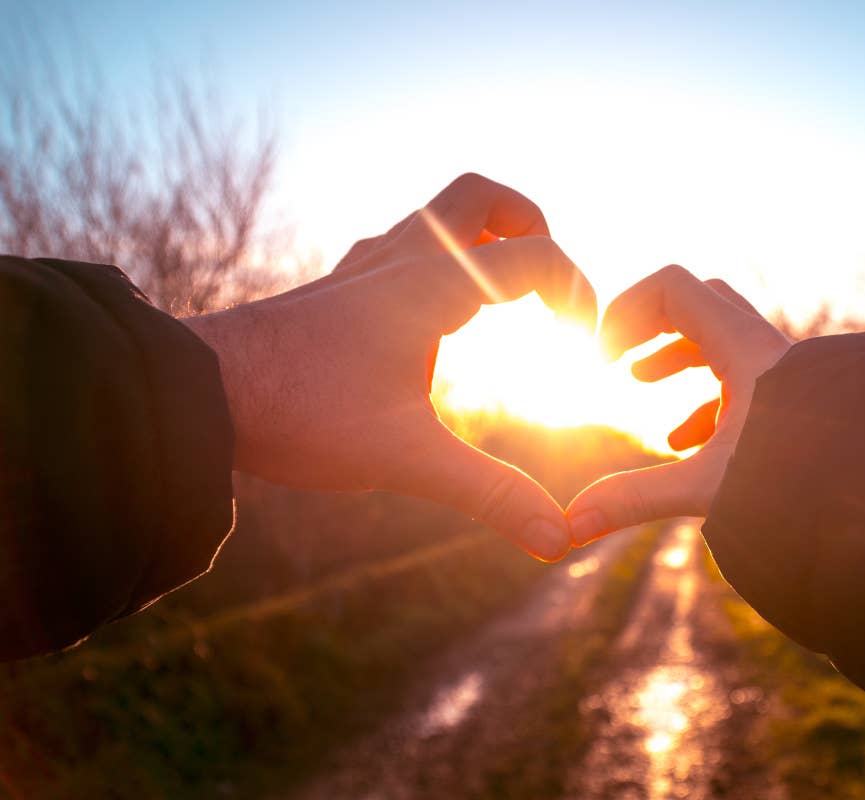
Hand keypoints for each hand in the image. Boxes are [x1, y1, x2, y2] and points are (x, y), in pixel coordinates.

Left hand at [184, 173, 595, 560]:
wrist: (193, 395)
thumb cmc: (297, 414)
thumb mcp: (403, 458)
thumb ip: (487, 494)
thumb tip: (556, 538)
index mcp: (430, 285)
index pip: (535, 257)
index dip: (579, 295)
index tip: (583, 349)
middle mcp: (400, 262)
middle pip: (482, 198)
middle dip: (531, 226)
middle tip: (548, 286)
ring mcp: (363, 271)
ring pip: (437, 216)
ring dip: (483, 240)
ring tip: (504, 301)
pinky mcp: (335, 291)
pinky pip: (399, 248)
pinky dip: (436, 261)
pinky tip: (430, 315)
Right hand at [566, 265, 790, 543]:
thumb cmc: (806, 478)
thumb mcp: (710, 485)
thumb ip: (638, 500)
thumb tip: (570, 526)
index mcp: (743, 347)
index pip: (670, 286)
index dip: (625, 311)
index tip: (604, 359)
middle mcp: (766, 348)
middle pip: (697, 302)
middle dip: (651, 328)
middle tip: (620, 362)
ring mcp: (784, 372)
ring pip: (721, 339)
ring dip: (678, 360)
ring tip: (640, 390)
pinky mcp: (796, 399)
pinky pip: (742, 377)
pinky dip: (707, 397)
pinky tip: (686, 442)